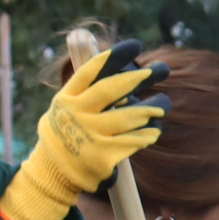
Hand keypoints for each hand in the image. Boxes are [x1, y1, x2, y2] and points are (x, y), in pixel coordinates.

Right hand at [0, 40, 168, 219]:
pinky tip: (155, 129)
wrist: (53, 173)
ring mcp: (89, 135)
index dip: (115, 57)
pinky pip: (133, 140)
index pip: (92, 71)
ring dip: (151, 108)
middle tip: (162, 69)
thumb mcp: (66, 107)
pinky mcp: (103, 156)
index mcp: (67, 98)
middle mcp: (77, 114)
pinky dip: (147, 133)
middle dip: (140, 77)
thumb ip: (87, 89)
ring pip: (128, 116)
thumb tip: (118, 64)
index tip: (136, 46)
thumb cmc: (67, 133)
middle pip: (112, 90)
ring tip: (164, 103)